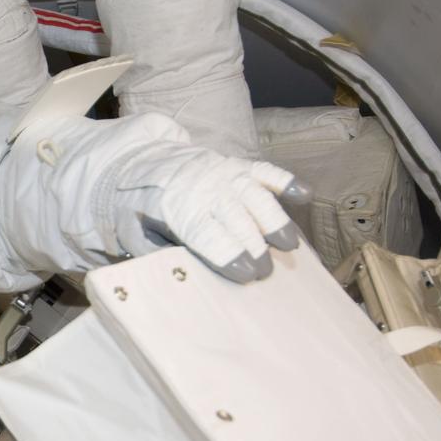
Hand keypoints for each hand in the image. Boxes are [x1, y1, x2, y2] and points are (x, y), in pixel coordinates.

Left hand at [116, 146, 309, 282]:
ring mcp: (222, 174)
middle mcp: (203, 189)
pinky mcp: (236, 166)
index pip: (206, 233)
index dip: (228, 253)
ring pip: (255, 194)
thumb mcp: (136, 236)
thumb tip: (180, 274)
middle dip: (254, 245)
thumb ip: (158, 254)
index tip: (247, 273)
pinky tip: (304, 194)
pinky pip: (264, 170)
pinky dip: (284, 180)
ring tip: (289, 244)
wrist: (136, 165)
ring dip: (274, 219)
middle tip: (266, 273)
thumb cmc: (139, 210)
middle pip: (236, 217)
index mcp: (177, 209)